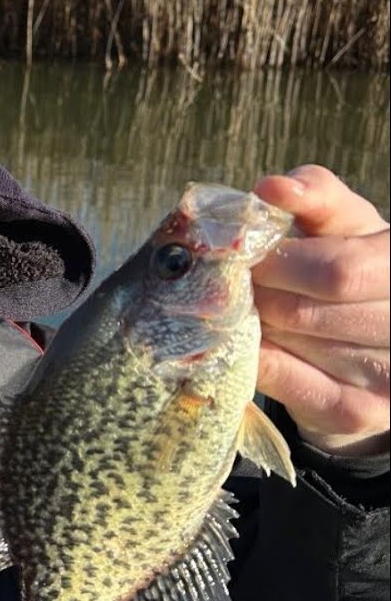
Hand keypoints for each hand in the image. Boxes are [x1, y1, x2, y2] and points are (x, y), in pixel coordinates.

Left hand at [252, 165, 389, 456]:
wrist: (370, 343)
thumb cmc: (347, 262)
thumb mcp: (340, 223)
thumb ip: (313, 196)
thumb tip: (273, 188)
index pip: (337, 270)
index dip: (278, 263)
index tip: (245, 256)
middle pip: (305, 312)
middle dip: (257, 295)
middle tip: (229, 286)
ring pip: (292, 346)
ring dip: (253, 324)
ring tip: (243, 309)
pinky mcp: (363, 412)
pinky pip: (290, 385)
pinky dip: (257, 361)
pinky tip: (248, 344)